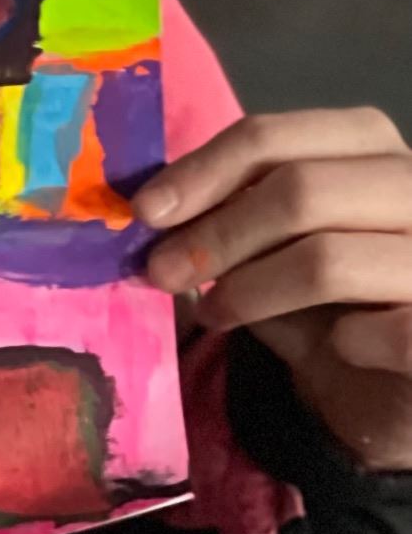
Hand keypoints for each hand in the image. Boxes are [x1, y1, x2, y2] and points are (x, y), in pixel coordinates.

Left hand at [137, 109, 411, 472]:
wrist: (396, 398)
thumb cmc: (335, 316)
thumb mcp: (276, 255)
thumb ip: (235, 219)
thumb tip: (156, 209)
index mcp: (373, 152)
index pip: (276, 136)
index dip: (204, 169)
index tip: (147, 210)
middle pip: (299, 187)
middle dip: (216, 232)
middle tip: (161, 270)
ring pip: (327, 257)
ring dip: (252, 290)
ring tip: (218, 314)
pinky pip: (384, 330)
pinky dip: (342, 341)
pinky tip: (336, 348)